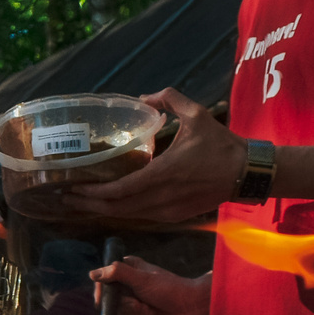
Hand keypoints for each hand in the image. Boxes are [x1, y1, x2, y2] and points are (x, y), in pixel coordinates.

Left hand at [58, 88, 240, 225]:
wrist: (247, 173)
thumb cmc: (221, 145)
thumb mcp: (197, 115)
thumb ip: (170, 100)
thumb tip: (144, 97)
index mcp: (164, 174)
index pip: (120, 190)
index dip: (93, 192)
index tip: (74, 186)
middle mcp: (162, 197)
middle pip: (117, 208)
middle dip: (89, 204)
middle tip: (66, 195)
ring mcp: (168, 210)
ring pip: (127, 216)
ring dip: (102, 210)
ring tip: (80, 201)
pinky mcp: (175, 216)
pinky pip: (141, 217)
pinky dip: (121, 212)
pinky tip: (108, 205)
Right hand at [91, 256, 210, 314]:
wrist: (190, 308)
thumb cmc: (170, 288)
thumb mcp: (142, 279)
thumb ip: (117, 273)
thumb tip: (93, 274)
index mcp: (125, 270)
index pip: (101, 282)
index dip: (104, 293)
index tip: (111, 300)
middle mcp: (125, 285)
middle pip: (107, 301)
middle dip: (124, 306)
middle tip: (140, 304)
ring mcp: (131, 301)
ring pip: (116, 313)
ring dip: (133, 314)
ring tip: (149, 310)